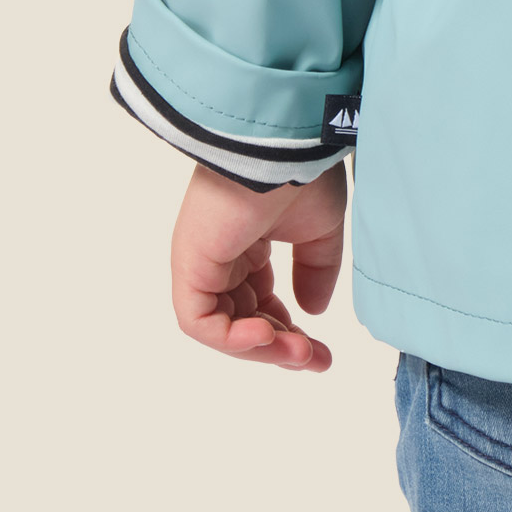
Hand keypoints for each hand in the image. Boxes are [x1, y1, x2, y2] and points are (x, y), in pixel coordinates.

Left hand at [170, 159, 347, 371]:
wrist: (283, 149)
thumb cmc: (302, 174)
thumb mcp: (321, 229)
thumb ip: (316, 270)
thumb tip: (312, 311)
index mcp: (248, 242)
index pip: (261, 302)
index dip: (289, 331)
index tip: (322, 352)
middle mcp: (221, 255)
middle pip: (243, 320)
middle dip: (279, 347)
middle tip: (314, 361)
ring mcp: (202, 262)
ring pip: (222, 328)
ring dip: (262, 348)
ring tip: (299, 353)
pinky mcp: (189, 267)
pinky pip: (200, 322)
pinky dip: (231, 339)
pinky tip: (265, 338)